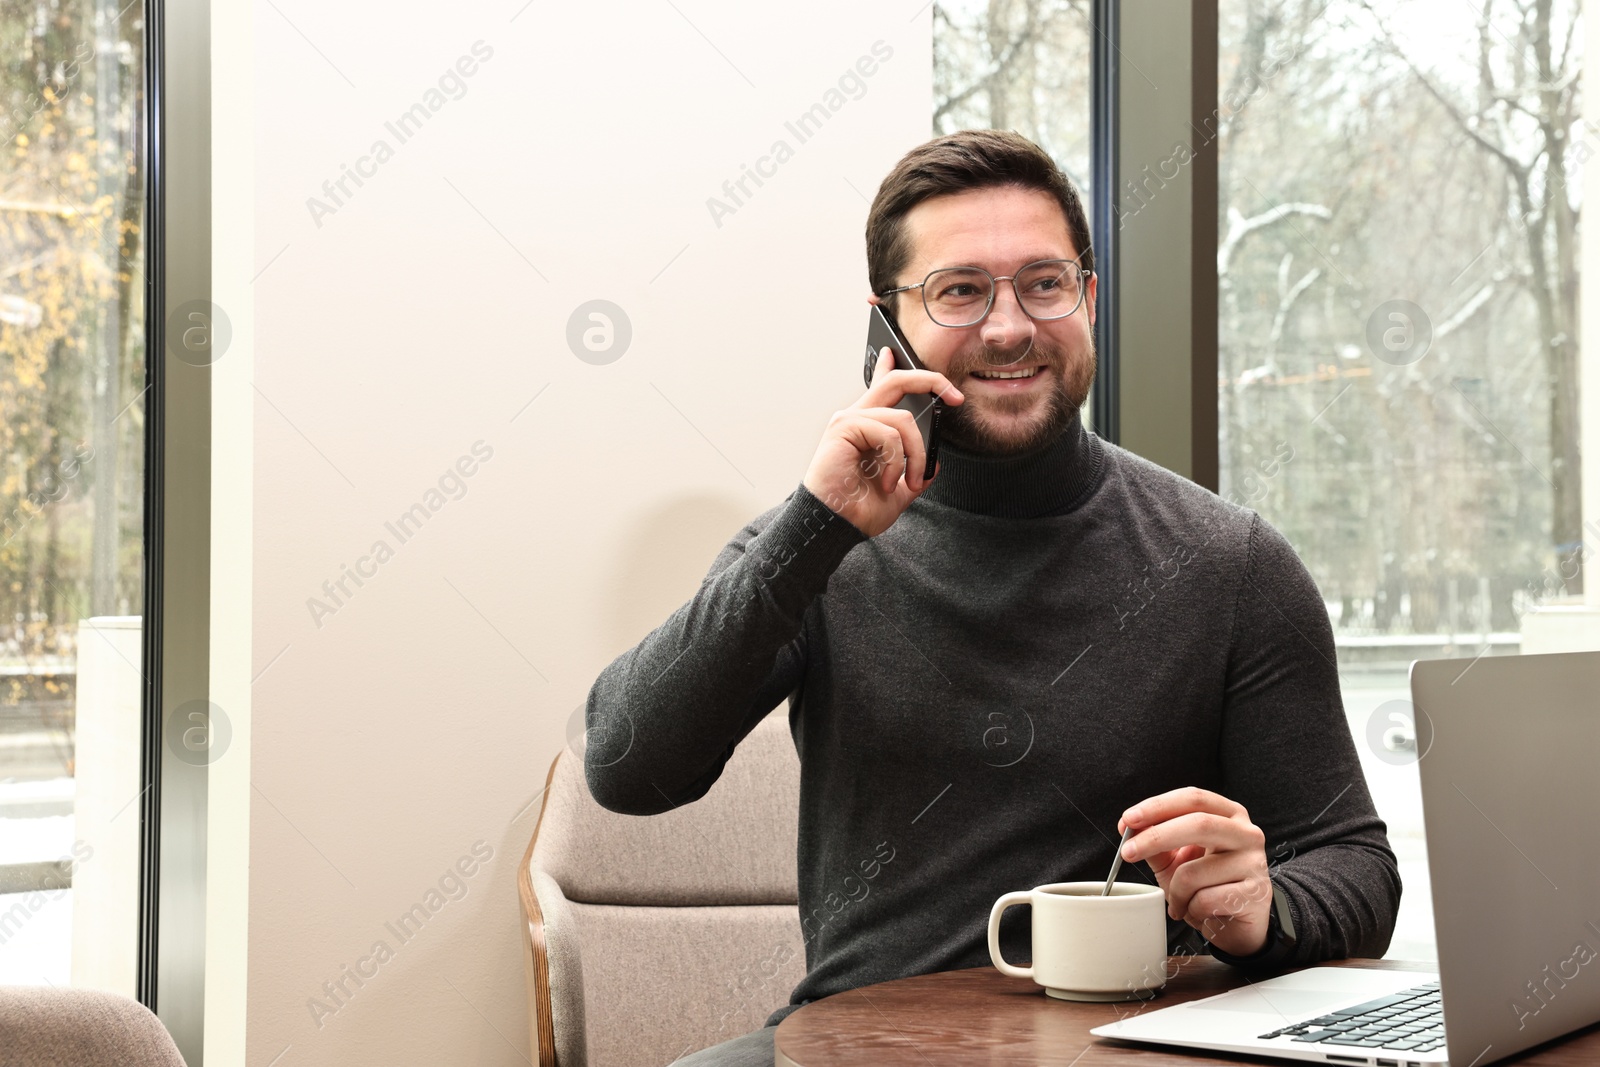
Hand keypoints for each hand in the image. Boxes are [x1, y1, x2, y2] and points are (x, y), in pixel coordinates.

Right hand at [802, 347, 963, 537]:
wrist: (834, 526)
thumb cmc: (857, 510)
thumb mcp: (899, 491)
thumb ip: (915, 473)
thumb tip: (935, 463)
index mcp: (867, 428)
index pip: (881, 386)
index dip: (893, 366)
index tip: (902, 357)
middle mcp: (856, 417)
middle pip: (896, 381)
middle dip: (931, 381)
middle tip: (955, 397)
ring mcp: (849, 420)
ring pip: (904, 419)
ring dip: (917, 454)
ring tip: (910, 481)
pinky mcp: (844, 427)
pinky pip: (890, 433)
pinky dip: (897, 461)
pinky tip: (886, 481)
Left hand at [1117, 787, 1272, 957]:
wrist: (1235, 925)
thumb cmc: (1206, 886)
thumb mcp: (1176, 860)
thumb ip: (1156, 842)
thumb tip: (1129, 828)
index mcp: (1228, 814)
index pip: (1193, 798)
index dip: (1158, 806)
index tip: (1128, 819)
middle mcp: (1246, 833)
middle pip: (1199, 824)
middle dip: (1156, 837)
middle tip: (1128, 852)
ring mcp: (1254, 863)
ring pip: (1196, 870)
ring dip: (1175, 890)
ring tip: (1177, 901)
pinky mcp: (1255, 894)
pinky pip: (1206, 899)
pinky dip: (1189, 909)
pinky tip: (1195, 911)